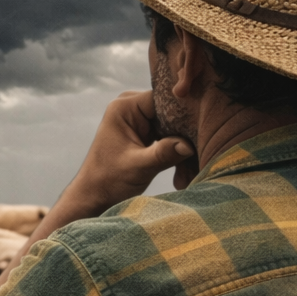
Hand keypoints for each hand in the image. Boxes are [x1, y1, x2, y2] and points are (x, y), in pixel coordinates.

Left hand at [62, 90, 193, 213]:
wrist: (94, 196)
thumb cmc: (108, 182)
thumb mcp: (137, 167)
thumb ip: (162, 154)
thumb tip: (188, 145)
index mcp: (124, 107)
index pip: (165, 99)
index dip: (185, 113)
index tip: (202, 130)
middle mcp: (131, 107)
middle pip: (172, 110)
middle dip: (186, 133)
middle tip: (199, 153)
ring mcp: (139, 119)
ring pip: (174, 124)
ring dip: (183, 145)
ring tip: (190, 169)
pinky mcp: (145, 132)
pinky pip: (170, 134)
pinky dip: (177, 150)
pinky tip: (184, 171)